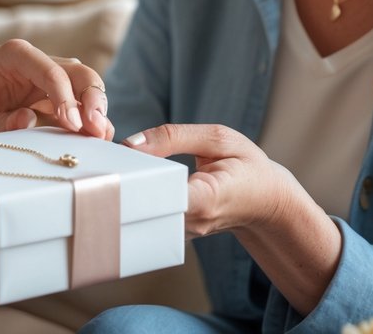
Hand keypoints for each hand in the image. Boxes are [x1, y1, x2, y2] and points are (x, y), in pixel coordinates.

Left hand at [0, 39, 113, 139]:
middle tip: (96, 130)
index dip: (61, 93)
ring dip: (98, 110)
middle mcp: (36, 62)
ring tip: (101, 137)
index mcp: (8, 57)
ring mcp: (52, 76)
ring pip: (86, 84)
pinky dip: (94, 120)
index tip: (71, 123)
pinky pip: (84, 103)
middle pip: (74, 70)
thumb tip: (27, 120)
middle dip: (91, 97)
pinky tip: (99, 139)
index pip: (43, 66)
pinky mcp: (62, 95)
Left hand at [122, 123, 289, 237]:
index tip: (116, 160)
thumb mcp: (219, 138)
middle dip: (122, 182)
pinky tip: (132, 178)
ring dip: (127, 189)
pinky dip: (137, 197)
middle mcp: (190, 223)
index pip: (158, 194)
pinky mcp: (175, 234)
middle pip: (141, 206)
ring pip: (141, 214)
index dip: (133, 177)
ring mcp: (182, 234)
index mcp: (205, 198)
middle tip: (106, 157)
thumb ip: (174, 136)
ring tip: (118, 164)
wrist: (267, 203)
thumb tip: (130, 143)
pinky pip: (148, 216)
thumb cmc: (246, 167)